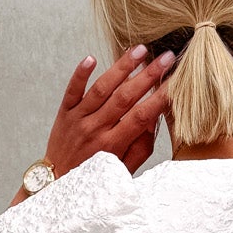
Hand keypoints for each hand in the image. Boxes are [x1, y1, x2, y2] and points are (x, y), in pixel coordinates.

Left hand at [11, 45, 175, 202]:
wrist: (57, 183)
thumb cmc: (95, 176)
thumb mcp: (123, 168)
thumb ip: (140, 145)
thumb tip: (153, 118)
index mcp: (112, 145)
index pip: (140, 116)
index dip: (159, 98)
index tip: (176, 82)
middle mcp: (95, 129)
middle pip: (125, 97)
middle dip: (148, 75)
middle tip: (166, 57)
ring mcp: (79, 119)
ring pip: (102, 88)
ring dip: (122, 67)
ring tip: (140, 49)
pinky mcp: (65, 112)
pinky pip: (72, 89)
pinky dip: (80, 73)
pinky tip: (91, 58)